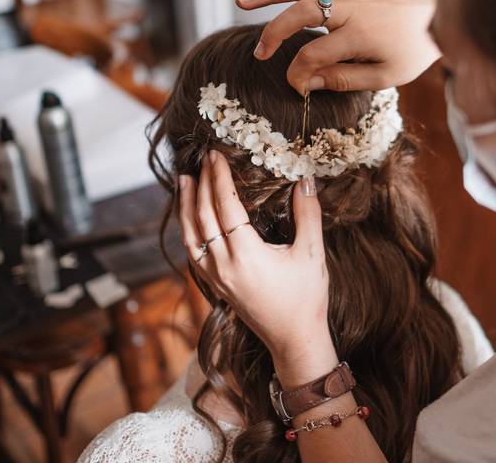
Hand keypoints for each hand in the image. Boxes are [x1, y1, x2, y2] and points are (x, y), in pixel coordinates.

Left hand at [178, 151, 337, 382]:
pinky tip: (190, 218)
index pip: (225, 206)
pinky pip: (192, 252)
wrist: (294, 339)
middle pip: (203, 216)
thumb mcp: (312, 254)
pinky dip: (188, 229)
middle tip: (202, 160)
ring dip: (186, 206)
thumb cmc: (306, 297)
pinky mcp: (215, 286)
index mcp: (246, 254)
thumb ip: (308, 214)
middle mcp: (224, 265)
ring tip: (184, 181)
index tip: (216, 155)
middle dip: (201, 184)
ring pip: (191, 235)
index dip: (219, 178)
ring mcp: (216, 277)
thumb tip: (305, 180)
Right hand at [236, 0, 439, 93]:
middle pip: (301, 13)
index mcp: (360, 33)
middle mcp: (350, 9)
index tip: (297, 88)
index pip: (315, 54)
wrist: (435, 22)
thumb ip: (345, 79)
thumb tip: (307, 83)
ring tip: (241, 1)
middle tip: (259, 54)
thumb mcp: (386, 77)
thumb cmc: (412, 53)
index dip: (300, 74)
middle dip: (275, 33)